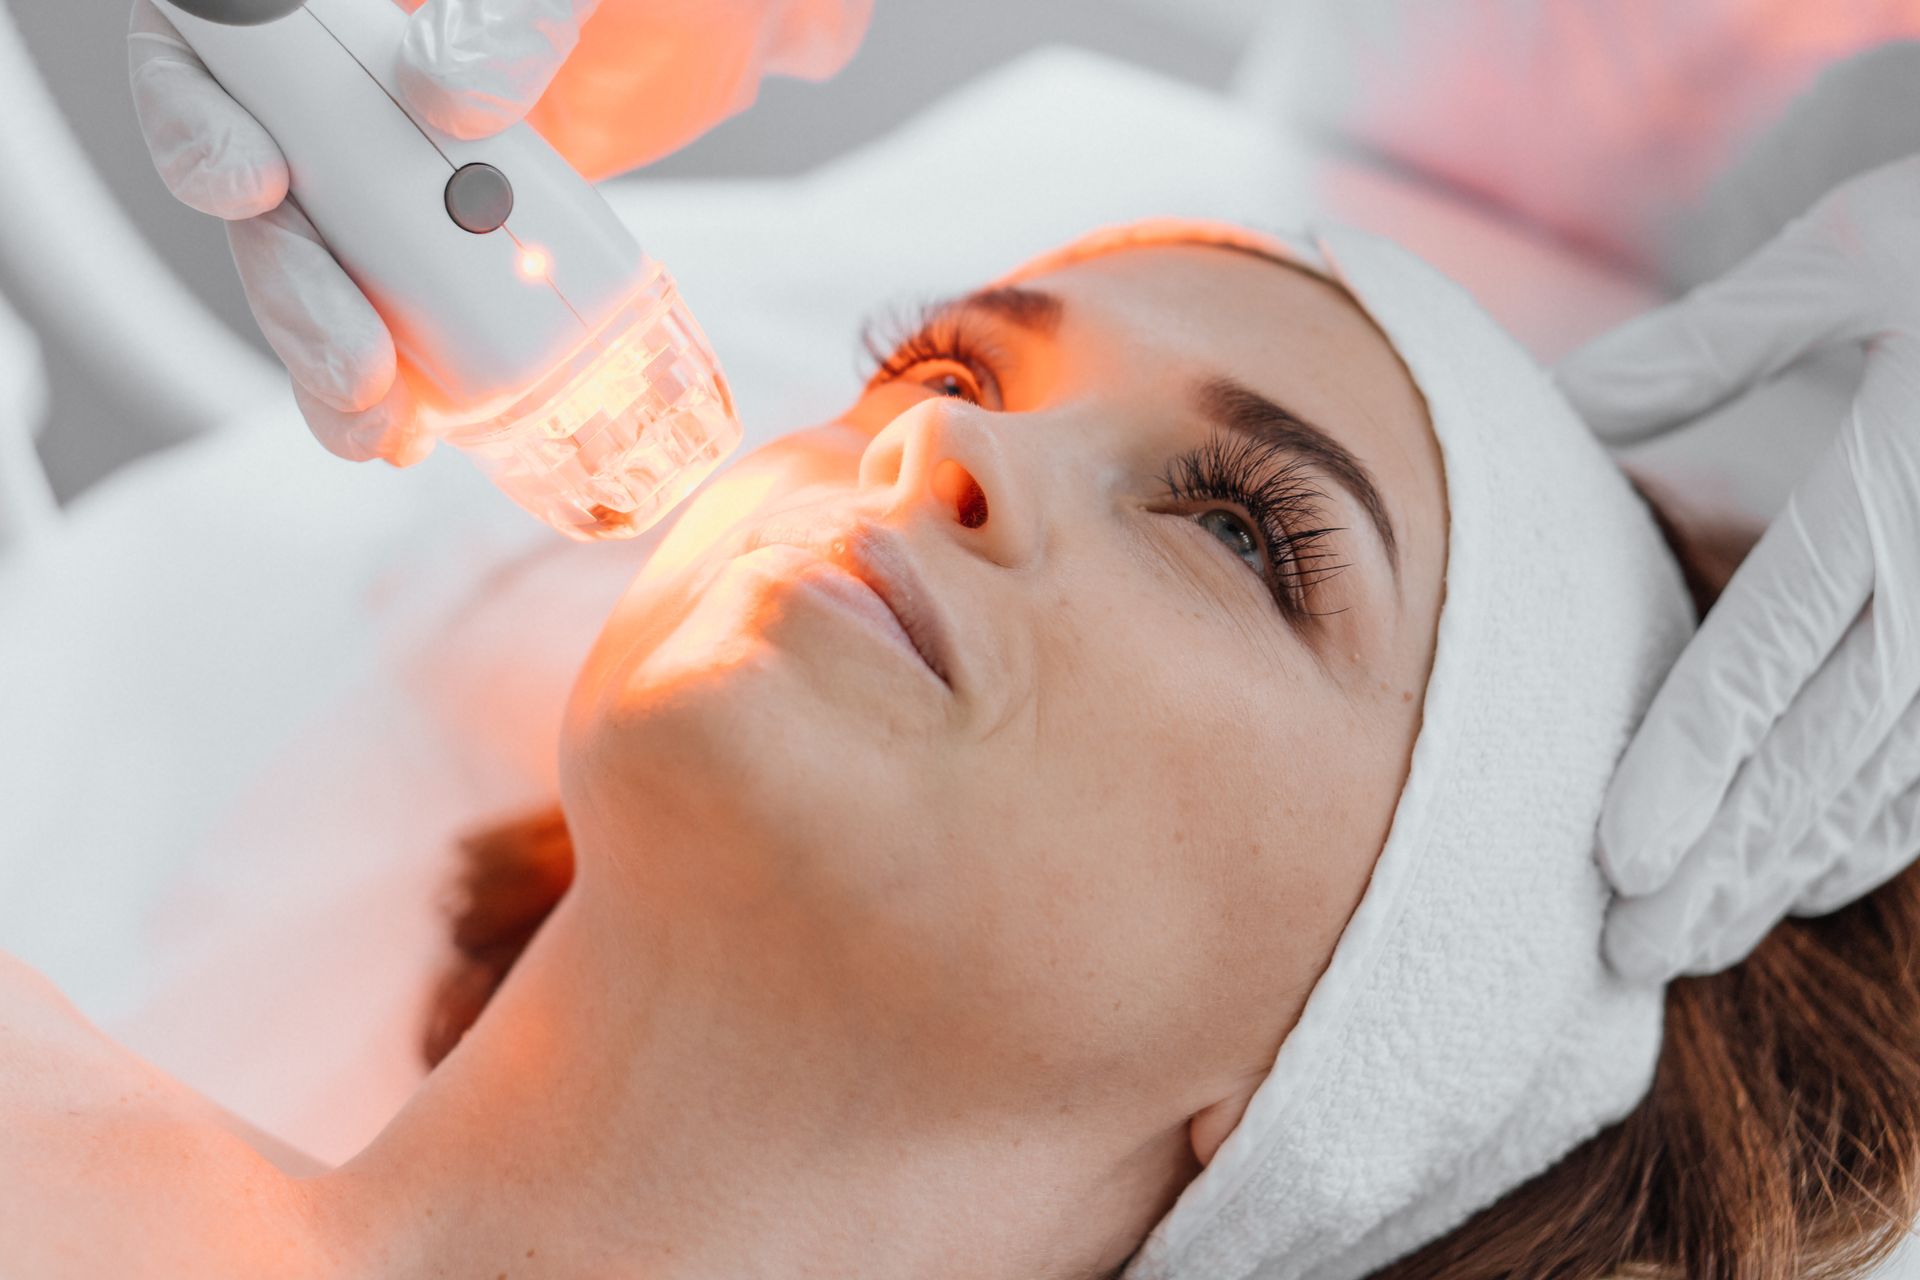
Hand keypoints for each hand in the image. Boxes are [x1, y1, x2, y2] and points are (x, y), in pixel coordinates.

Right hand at [128, 0, 868, 464]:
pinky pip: (403, 311)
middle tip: (354, 360)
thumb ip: (516, 11)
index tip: (257, 188)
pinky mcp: (453, 236)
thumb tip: (450, 95)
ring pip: (321, 267)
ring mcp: (392, 163)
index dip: (198, 119)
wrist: (733, 21)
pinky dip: (406, 380)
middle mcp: (343, 76)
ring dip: (336, 355)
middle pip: (257, 185)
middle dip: (291, 285)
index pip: (206, 41)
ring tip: (381, 425)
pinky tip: (418, 433)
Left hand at [1554, 153, 1919, 981]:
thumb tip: (1567, 405)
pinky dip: (1882, 833)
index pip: (1768, 663)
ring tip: (1700, 943)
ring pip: (1889, 785)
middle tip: (1631, 956)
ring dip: (1791, 873)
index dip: (1689, 772)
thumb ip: (1707, 343)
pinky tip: (1820, 880)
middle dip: (1724, 867)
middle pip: (1820, 759)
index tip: (1617, 860)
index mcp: (1891, 498)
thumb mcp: (1855, 253)